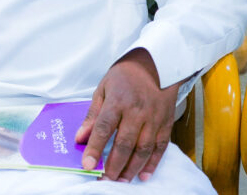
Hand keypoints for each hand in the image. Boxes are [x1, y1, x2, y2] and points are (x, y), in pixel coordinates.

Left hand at [76, 48, 180, 181]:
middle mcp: (137, 112)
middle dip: (114, 164)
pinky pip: (160, 147)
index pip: (104, 128)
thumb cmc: (124, 76)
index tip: (87, 164)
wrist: (156, 65)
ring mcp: (154, 119)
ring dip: (132, 168)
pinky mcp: (166, 124)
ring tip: (121, 180)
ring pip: (143, 149)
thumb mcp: (103, 89)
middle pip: (125, 143)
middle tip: (104, 179)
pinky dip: (153, 163)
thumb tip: (80, 137)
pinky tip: (144, 175)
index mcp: (117, 101)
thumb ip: (92, 115)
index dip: (95, 148)